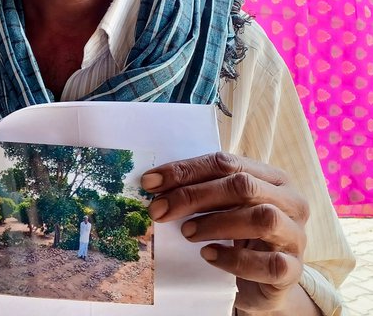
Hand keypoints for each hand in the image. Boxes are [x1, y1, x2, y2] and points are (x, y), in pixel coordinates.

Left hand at [141, 152, 309, 313]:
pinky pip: (268, 262)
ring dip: (216, 223)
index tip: (150, 183)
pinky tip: (209, 256)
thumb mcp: (223, 208)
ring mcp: (295, 235)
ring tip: (186, 233)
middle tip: (160, 210)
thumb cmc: (239, 235)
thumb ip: (200, 192)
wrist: (265, 282)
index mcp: (271, 177)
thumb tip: (153, 184)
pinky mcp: (293, 269)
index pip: (225, 163)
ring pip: (262, 218)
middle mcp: (290, 201)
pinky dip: (234, 259)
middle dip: (194, 196)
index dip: (185, 170)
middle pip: (242, 186)